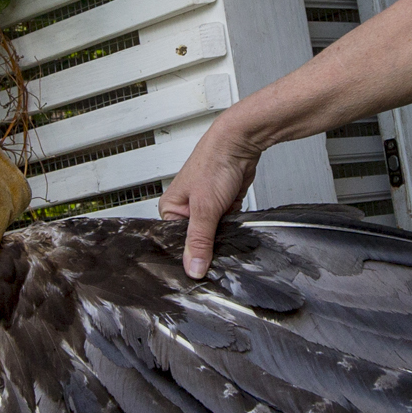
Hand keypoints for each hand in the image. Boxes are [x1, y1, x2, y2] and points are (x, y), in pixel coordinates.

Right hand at [160, 115, 262, 278]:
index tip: (198, 267)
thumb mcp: (204, 209)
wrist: (241, 143)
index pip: (175, 242)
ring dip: (222, 234)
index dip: (188, 254)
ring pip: (213, 234)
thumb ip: (199, 241)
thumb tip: (192, 269)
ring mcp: (205, 207)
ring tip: (226, 229)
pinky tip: (236, 223)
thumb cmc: (215, 162)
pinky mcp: (222, 206)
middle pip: (195, 240)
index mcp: (170, 208)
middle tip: (216, 248)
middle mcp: (185, 208)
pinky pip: (226, 226)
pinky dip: (233, 226)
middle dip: (207, 244)